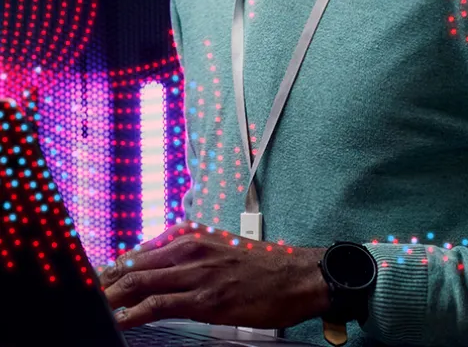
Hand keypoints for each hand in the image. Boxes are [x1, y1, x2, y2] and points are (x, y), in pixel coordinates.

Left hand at [99, 221, 330, 330]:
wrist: (296, 274)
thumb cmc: (261, 265)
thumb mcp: (219, 248)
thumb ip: (187, 255)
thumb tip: (157, 268)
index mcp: (191, 234)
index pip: (139, 251)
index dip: (111, 267)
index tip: (92, 279)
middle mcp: (189, 247)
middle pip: (132, 265)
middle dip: (104, 282)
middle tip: (81, 294)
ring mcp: (197, 272)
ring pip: (140, 282)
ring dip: (111, 297)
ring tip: (92, 307)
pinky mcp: (206, 297)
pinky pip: (160, 304)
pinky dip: (135, 314)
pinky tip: (121, 321)